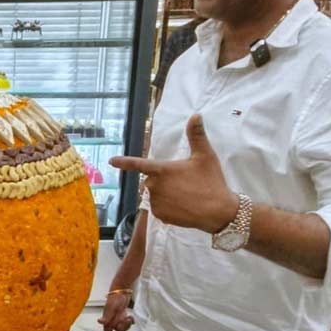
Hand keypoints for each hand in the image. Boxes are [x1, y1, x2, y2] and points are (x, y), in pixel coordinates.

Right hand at [98, 291, 133, 330]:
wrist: (122, 290)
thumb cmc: (115, 297)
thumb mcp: (111, 307)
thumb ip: (106, 316)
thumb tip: (99, 322)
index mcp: (107, 318)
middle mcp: (111, 319)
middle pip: (117, 329)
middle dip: (124, 327)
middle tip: (127, 320)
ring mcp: (117, 316)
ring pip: (122, 326)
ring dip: (127, 323)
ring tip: (129, 317)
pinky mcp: (122, 313)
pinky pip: (126, 321)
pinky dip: (130, 320)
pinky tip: (131, 316)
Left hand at [109, 114, 238, 233]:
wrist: (218, 211)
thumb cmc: (211, 181)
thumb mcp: (205, 156)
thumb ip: (196, 135)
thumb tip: (196, 115)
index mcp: (162, 170)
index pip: (138, 164)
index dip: (124, 162)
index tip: (111, 161)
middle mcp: (154, 186)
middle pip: (151, 180)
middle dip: (162, 180)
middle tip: (184, 183)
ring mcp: (156, 202)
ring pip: (155, 195)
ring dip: (164, 194)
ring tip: (185, 195)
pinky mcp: (160, 215)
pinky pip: (159, 209)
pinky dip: (167, 207)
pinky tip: (182, 206)